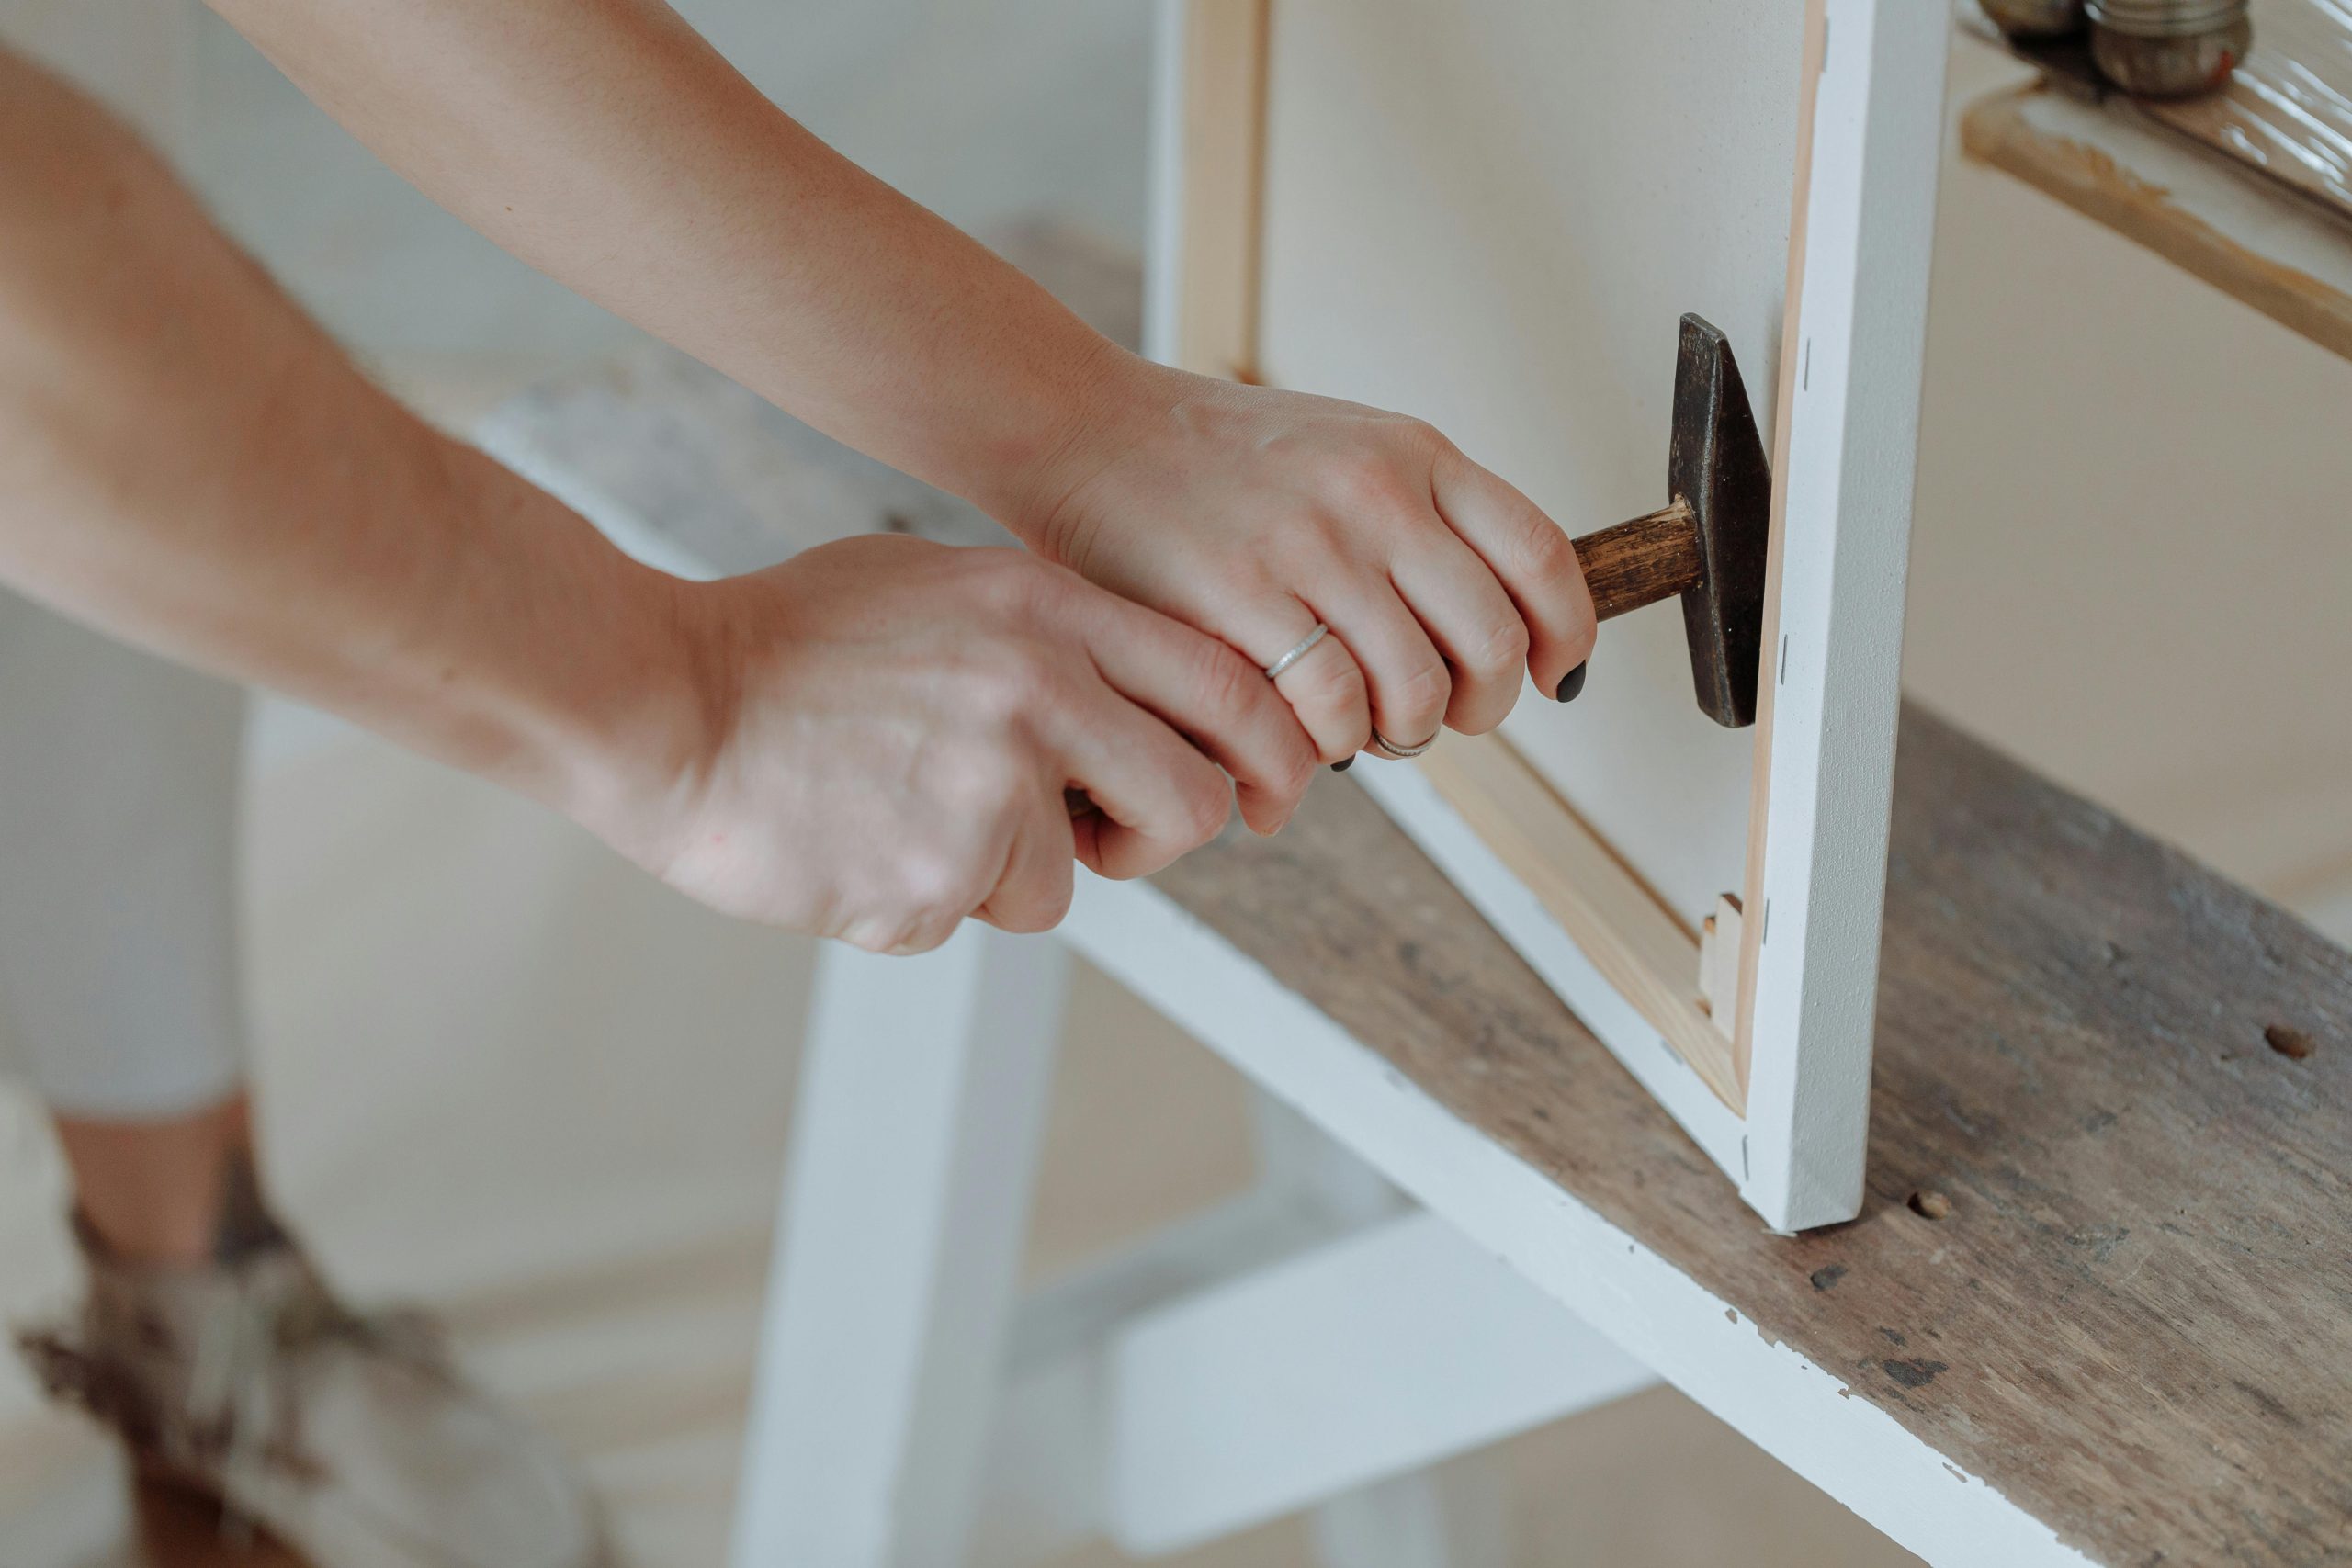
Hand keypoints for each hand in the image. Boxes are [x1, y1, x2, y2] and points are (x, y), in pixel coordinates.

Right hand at [595, 535, 1314, 953]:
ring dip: (1003, 876)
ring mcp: (991, 784)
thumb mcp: (936, 586)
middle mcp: (1039, 688)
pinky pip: (971, 916)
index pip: (1224, 685)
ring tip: (904, 815)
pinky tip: (853, 841)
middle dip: (1152, 840)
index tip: (1251, 790)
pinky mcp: (938, 875)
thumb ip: (1045, 632)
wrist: (657, 699)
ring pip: (1069, 884)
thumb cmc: (786, 644)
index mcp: (1046, 609)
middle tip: (1081, 838)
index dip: (1263, 753)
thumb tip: (1133, 692)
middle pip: (1194, 803)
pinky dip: (920, 902)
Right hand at [1027, 358, 1595, 763]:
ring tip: (1354, 732)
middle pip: (1488, 643)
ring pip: (1413, 692)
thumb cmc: (1214, 459)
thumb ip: (1422, 519)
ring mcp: (1308, 547)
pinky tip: (1296, 741)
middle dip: (1475, 708)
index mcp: (1414, 455)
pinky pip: (1326, 709)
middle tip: (1432, 720)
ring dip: (1395, 738)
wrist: (1090, 430)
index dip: (1564, 635)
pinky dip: (1324, 749)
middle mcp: (1375, 495)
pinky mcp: (1238, 598)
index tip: (1550, 676)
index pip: (1540, 556)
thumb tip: (1501, 631)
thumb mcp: (1345, 449)